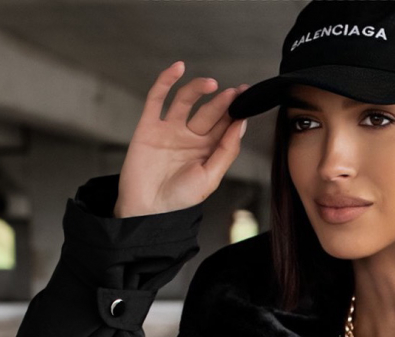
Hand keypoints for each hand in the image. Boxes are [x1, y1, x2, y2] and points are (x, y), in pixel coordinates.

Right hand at [114, 61, 250, 216]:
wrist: (147, 208)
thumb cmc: (179, 199)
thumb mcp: (209, 178)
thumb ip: (226, 152)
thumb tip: (240, 126)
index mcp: (206, 151)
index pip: (224, 126)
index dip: (236, 112)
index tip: (247, 98)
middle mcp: (189, 137)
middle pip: (209, 112)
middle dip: (223, 101)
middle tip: (236, 91)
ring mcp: (169, 129)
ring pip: (186, 100)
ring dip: (198, 89)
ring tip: (211, 84)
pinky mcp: (149, 125)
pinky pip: (157, 98)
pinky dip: (165, 81)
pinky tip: (177, 69)